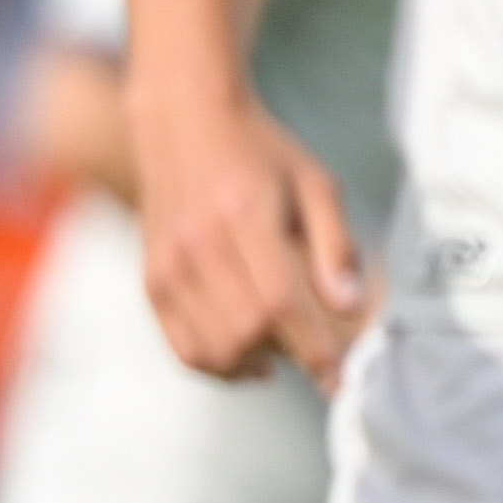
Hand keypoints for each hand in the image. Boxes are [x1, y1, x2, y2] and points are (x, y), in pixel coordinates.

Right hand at [127, 76, 371, 389]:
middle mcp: (197, 244)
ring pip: (212, 349)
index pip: (280, 303)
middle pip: (245, 332)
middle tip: (317, 355)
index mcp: (243, 215)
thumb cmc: (259, 153)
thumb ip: (335, 246)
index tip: (339, 379)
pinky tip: (248, 359)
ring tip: (281, 355)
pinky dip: (218, 366)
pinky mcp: (152, 280)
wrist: (185, 122)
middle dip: (289, 357)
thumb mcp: (315, 184)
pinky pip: (183, 347)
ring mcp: (168, 265)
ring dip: (254, 365)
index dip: (314, 349)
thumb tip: (351, 307)